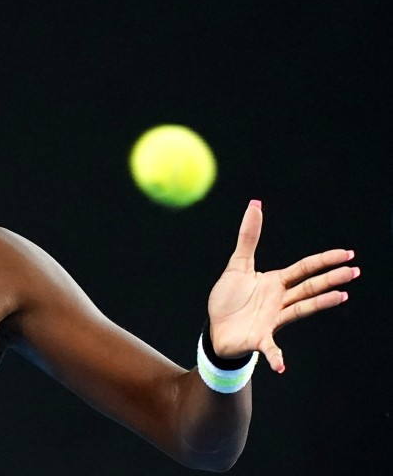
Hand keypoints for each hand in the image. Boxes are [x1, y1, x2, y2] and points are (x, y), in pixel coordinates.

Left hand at [206, 200, 358, 372]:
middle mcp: (280, 301)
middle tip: (355, 271)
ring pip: (300, 309)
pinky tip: (281, 366)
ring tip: (340, 297)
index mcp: (276, 282)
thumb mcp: (237, 265)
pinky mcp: (260, 339)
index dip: (324, 260)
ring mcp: (273, 320)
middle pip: (309, 287)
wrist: (217, 329)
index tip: (347, 254)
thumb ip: (248, 237)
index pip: (304, 269)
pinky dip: (277, 358)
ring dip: (320, 303)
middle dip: (331, 279)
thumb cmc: (230, 299)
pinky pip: (271, 349)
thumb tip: (255, 204)